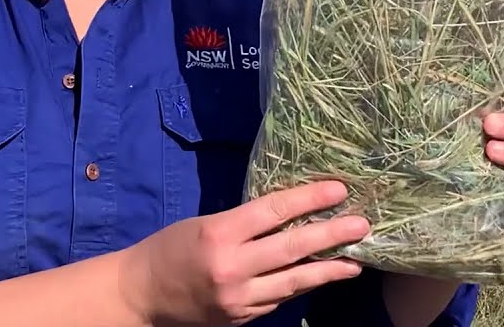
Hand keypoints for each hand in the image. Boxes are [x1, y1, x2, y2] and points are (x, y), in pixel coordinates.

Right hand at [122, 180, 369, 326]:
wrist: (141, 295)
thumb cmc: (171, 248)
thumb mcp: (205, 224)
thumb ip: (245, 223)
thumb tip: (290, 215)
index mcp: (219, 234)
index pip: (273, 212)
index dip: (309, 199)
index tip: (339, 190)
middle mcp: (231, 268)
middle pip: (292, 248)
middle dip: (331, 236)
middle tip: (362, 225)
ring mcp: (238, 299)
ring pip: (294, 282)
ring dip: (328, 270)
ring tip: (356, 261)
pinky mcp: (241, 318)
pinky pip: (278, 299)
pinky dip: (301, 286)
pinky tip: (320, 277)